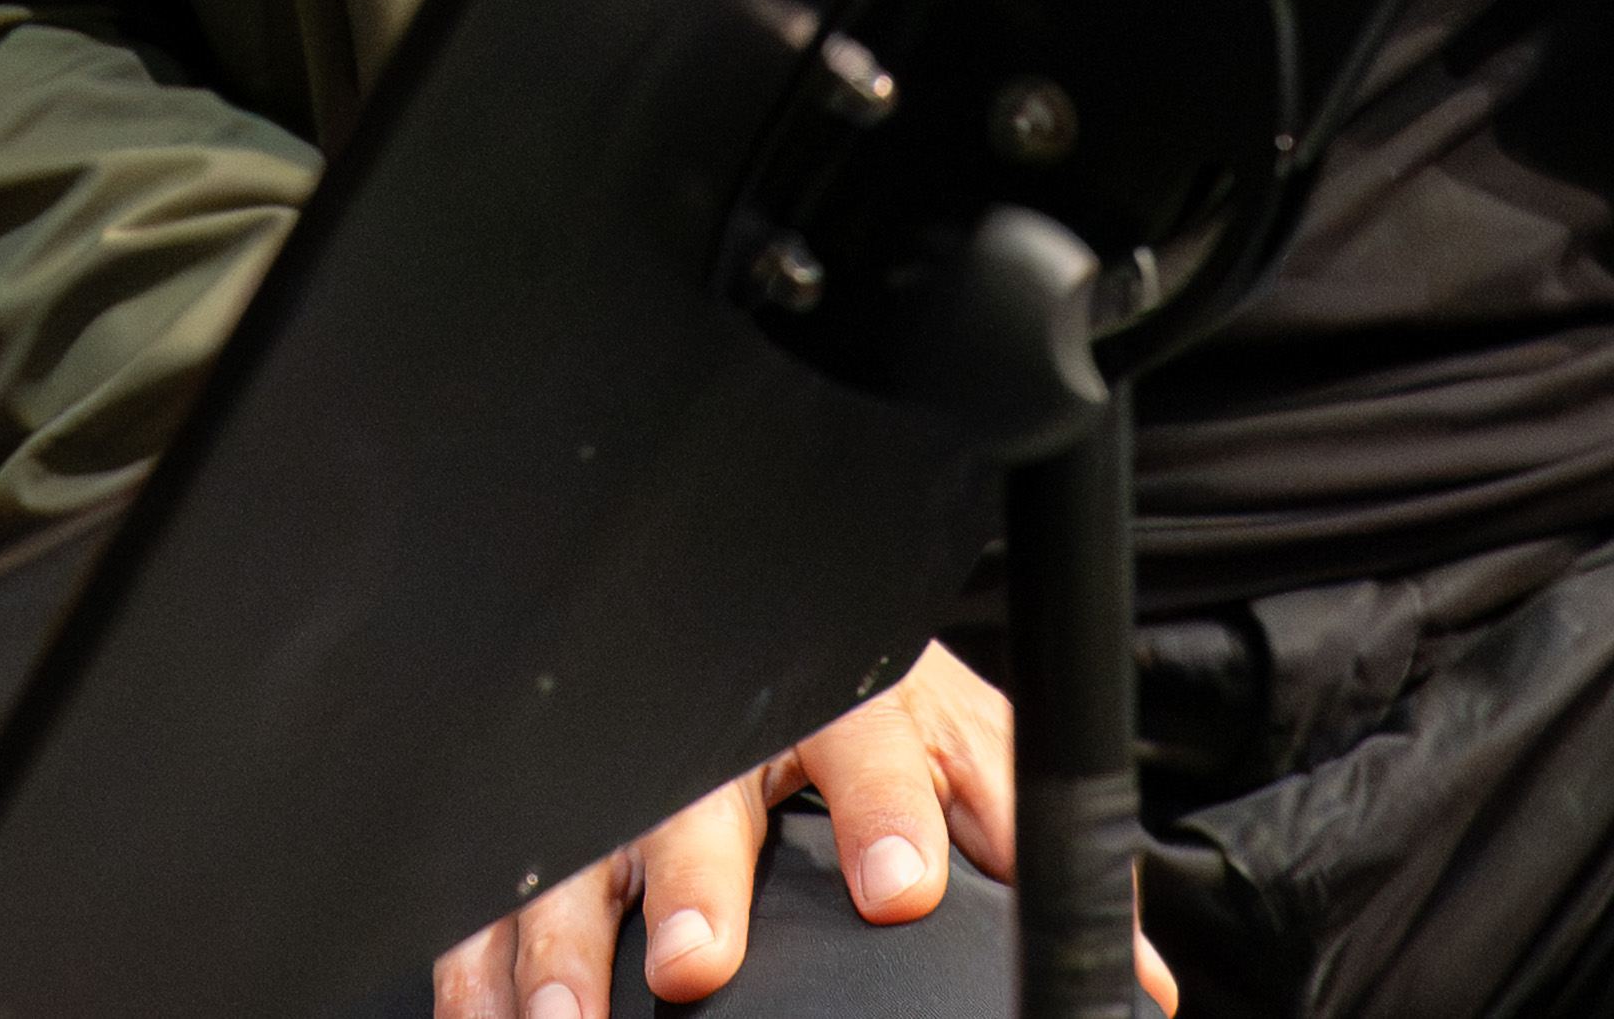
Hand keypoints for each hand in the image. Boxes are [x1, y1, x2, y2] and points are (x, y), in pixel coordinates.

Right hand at [425, 636, 1170, 1018]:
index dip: (887, 816)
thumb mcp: (965, 752)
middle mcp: (717, 737)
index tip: (903, 889)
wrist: (771, 636)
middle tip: (698, 968)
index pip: (874, 744)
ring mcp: (616, 779)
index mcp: (844, 702)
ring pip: (573, 850)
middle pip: (694, 796)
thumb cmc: (872, 714)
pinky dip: (476, 968)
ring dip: (561, 943)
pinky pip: (492, 897)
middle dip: (694, 884)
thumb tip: (1137, 976)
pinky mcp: (547, 829)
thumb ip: (1029, 849)